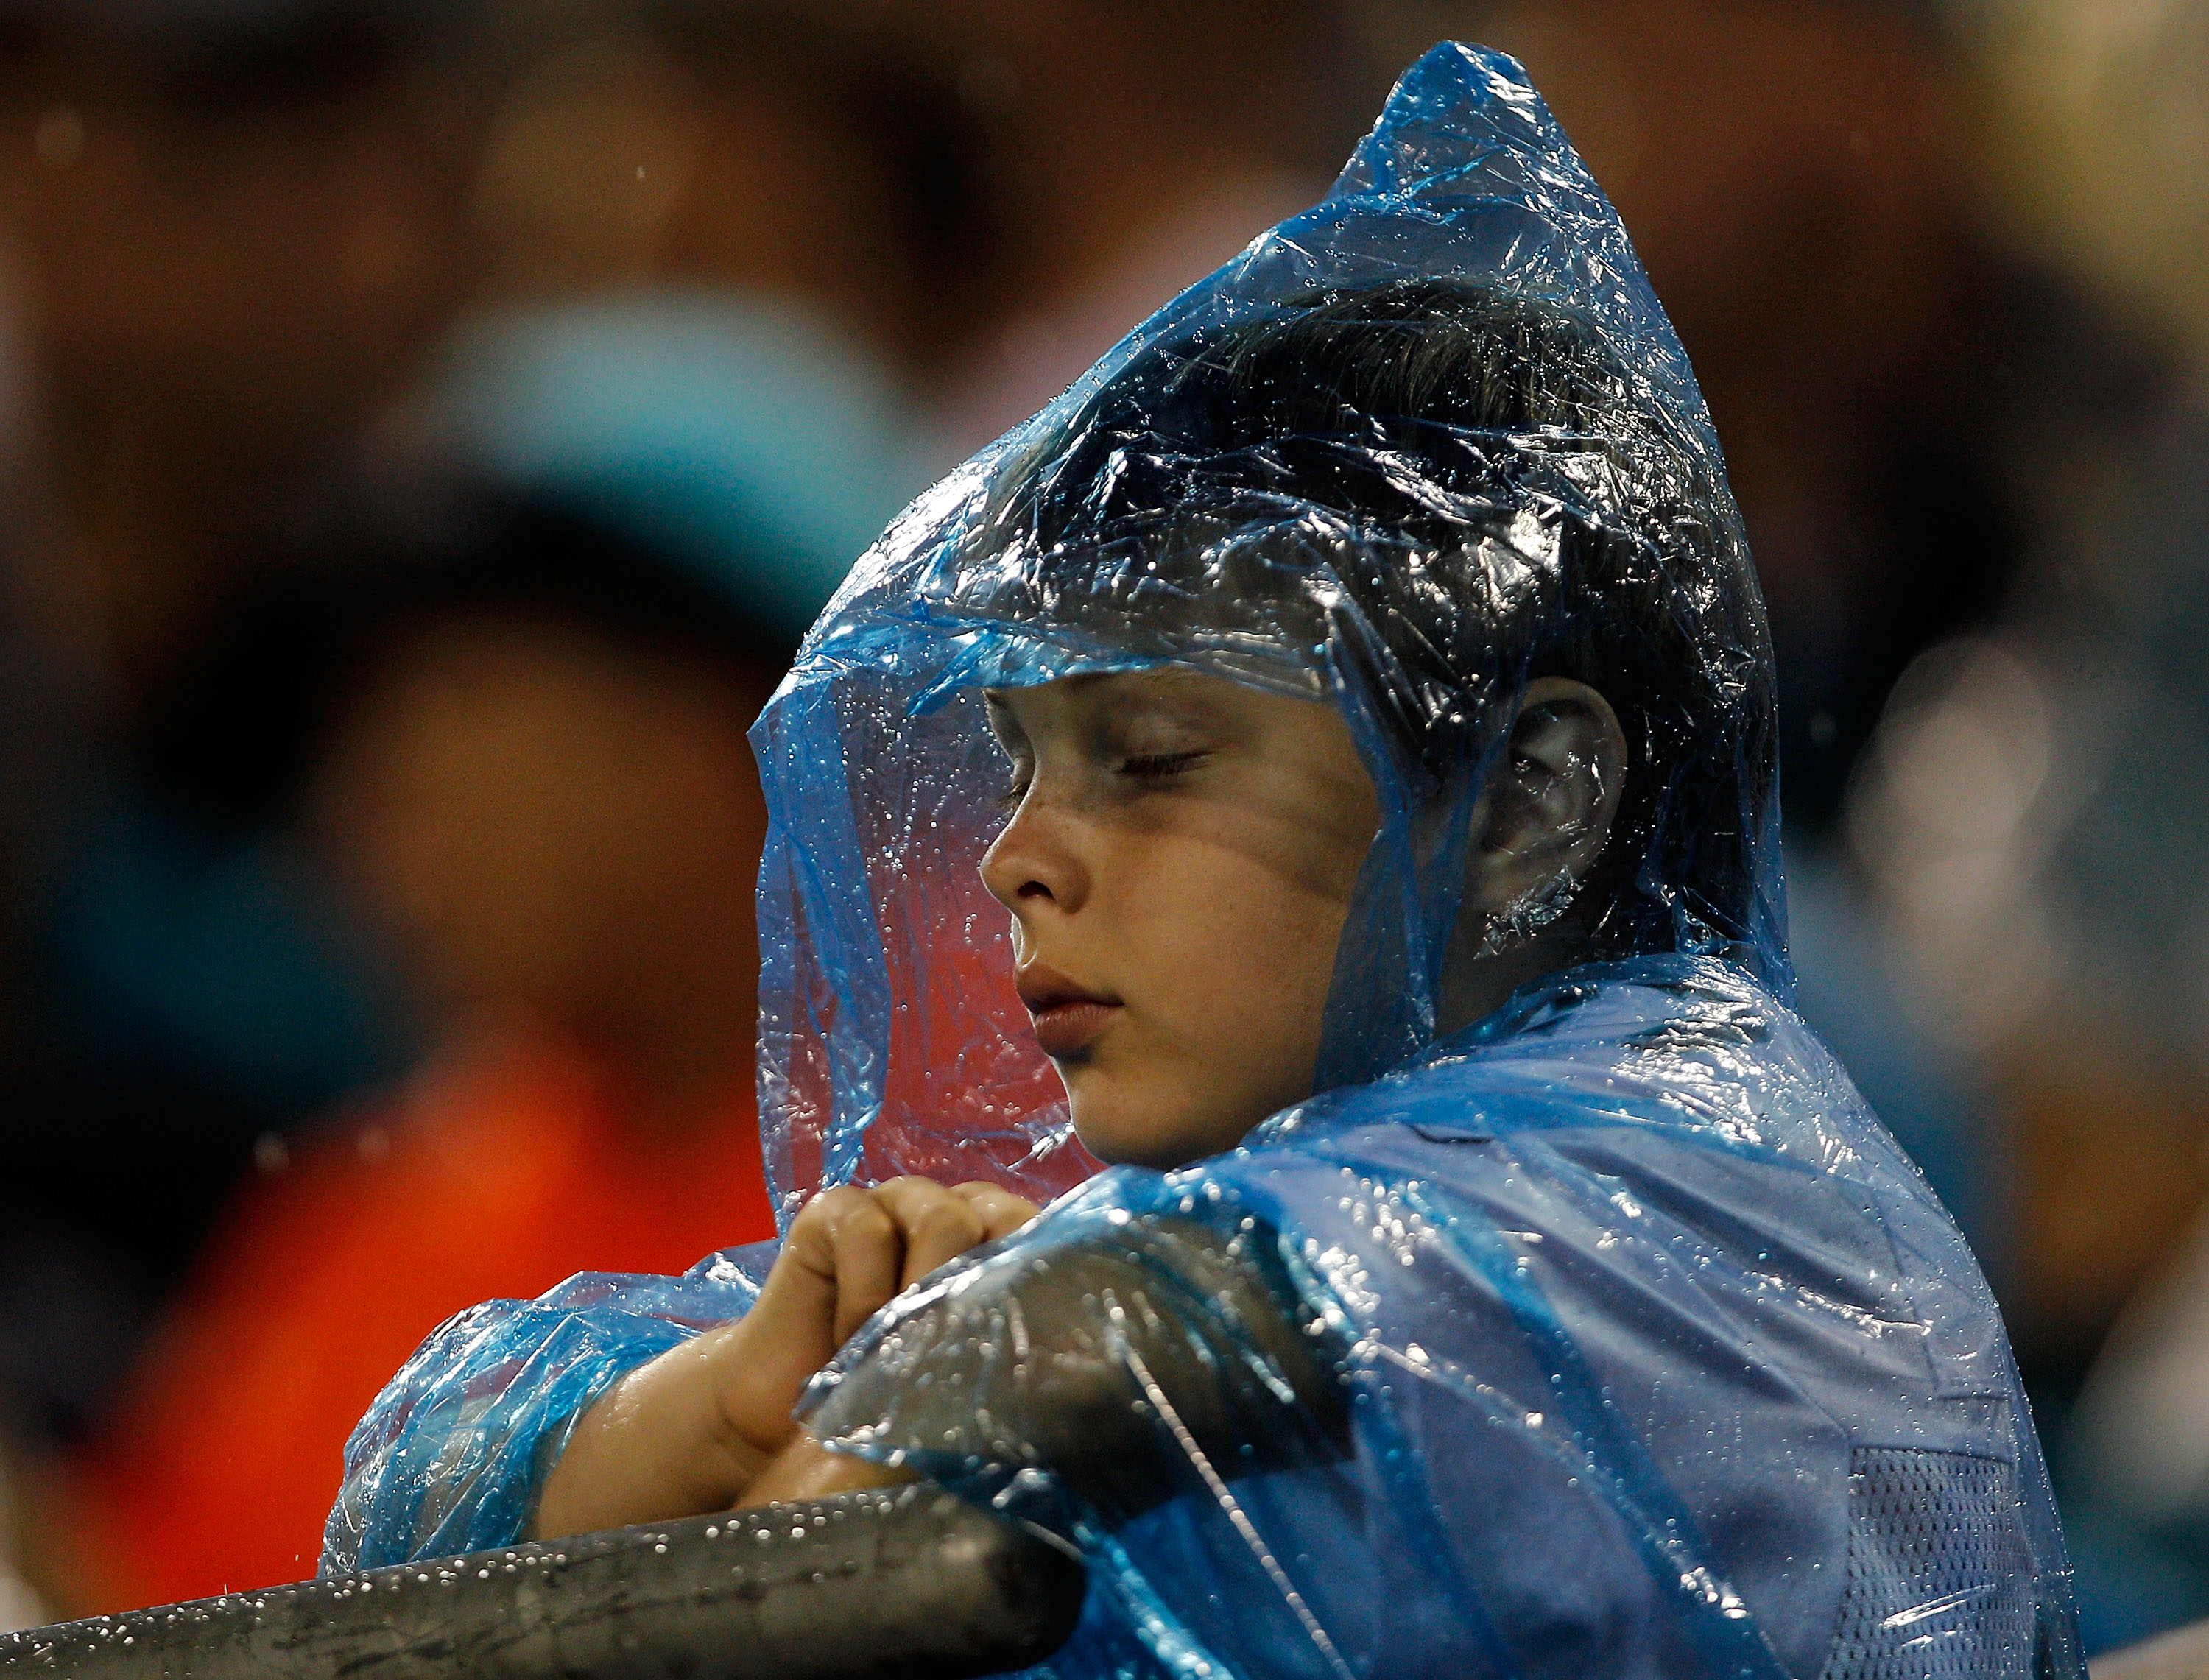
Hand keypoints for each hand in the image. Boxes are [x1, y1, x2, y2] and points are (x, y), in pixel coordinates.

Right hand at [531, 1178, 1036, 1537]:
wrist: (783, 1424)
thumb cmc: (889, 1409)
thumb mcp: (966, 1388)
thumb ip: (1021, 1359)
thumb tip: (1095, 1374)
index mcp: (1006, 1245)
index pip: (1053, 1236)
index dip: (1042, 1285)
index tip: (1018, 1354)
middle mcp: (962, 1211)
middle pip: (1005, 1217)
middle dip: (977, 1297)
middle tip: (944, 1362)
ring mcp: (898, 1201)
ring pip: (943, 1217)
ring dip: (915, 1301)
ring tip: (889, 1359)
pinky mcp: (837, 1209)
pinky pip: (868, 1229)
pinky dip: (861, 1294)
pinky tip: (844, 1342)